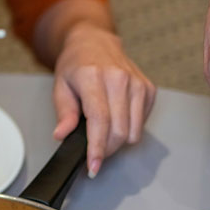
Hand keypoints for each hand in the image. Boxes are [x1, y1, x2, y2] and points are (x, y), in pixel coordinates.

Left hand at [52, 22, 154, 176]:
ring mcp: (137, 83)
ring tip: (104, 134)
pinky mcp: (149, 88)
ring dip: (118, 142)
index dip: (97, 149)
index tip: (93, 167)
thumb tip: (62, 135)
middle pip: (119, 131)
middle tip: (95, 153)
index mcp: (93, 77)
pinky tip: (117, 117)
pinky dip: (130, 128)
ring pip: (134, 131)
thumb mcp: (60, 87)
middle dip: (106, 150)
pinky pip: (142, 123)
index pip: (100, 121)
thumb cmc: (76, 65)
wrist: (95, 41)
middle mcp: (119, 78)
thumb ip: (64, 113)